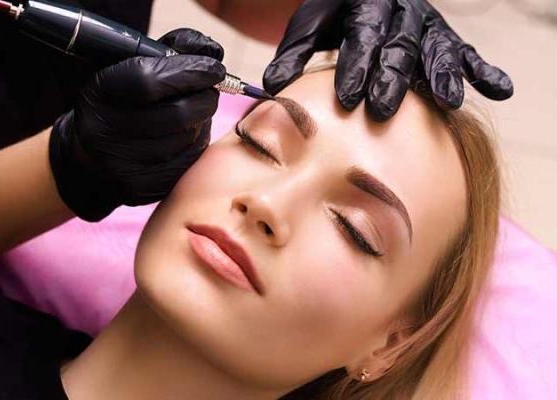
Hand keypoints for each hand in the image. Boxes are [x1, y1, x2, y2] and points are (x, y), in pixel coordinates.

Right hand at [49, 28, 225, 220]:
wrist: (88, 159)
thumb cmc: (118, 102)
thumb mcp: (129, 66)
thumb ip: (171, 49)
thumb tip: (212, 50)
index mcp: (99, 95)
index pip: (150, 80)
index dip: (189, 71)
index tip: (214, 68)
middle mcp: (106, 134)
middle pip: (177, 113)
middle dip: (205, 96)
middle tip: (212, 88)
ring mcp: (123, 167)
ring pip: (187, 138)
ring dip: (203, 119)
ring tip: (198, 108)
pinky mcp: (143, 189)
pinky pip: (188, 162)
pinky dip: (197, 142)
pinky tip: (191, 131)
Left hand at [263, 0, 512, 119]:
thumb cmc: (336, 13)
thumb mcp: (311, 24)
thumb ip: (293, 53)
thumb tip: (272, 86)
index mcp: (366, 6)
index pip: (363, 37)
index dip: (357, 66)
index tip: (349, 97)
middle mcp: (401, 13)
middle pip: (399, 46)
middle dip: (392, 79)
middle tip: (382, 110)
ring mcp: (426, 24)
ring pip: (437, 48)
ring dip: (442, 76)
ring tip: (448, 102)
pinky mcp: (442, 36)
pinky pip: (465, 51)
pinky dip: (483, 71)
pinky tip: (500, 90)